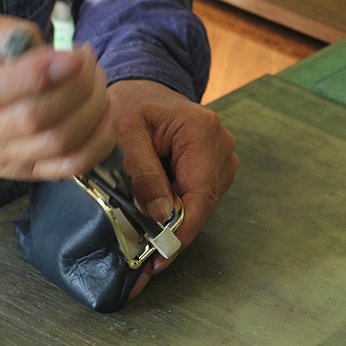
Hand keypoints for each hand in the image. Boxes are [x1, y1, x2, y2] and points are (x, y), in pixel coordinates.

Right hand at [0, 11, 119, 181]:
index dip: (44, 71)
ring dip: (93, 110)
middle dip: (78, 87)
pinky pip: (71, 167)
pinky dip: (99, 142)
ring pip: (59, 143)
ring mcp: (7, 157)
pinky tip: (107, 112)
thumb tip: (37, 41)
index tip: (76, 54)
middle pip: (38, 117)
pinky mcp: (30, 172)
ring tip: (98, 82)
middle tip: (90, 62)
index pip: (0, 89)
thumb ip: (2, 30)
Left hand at [107, 80, 237, 298]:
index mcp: (200, 130)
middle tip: (143, 255)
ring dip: (174, 217)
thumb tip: (162, 214)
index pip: (200, 193)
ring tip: (143, 228)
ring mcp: (221, 153)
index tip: (161, 255)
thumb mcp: (125, 135)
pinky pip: (198, 194)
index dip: (183, 230)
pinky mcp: (214, 162)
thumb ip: (142, 173)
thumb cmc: (131, 105)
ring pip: (201, 201)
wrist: (142, 89)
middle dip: (174, 229)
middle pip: (203, 201)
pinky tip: (155, 205)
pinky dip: (177, 205)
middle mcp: (220, 142)